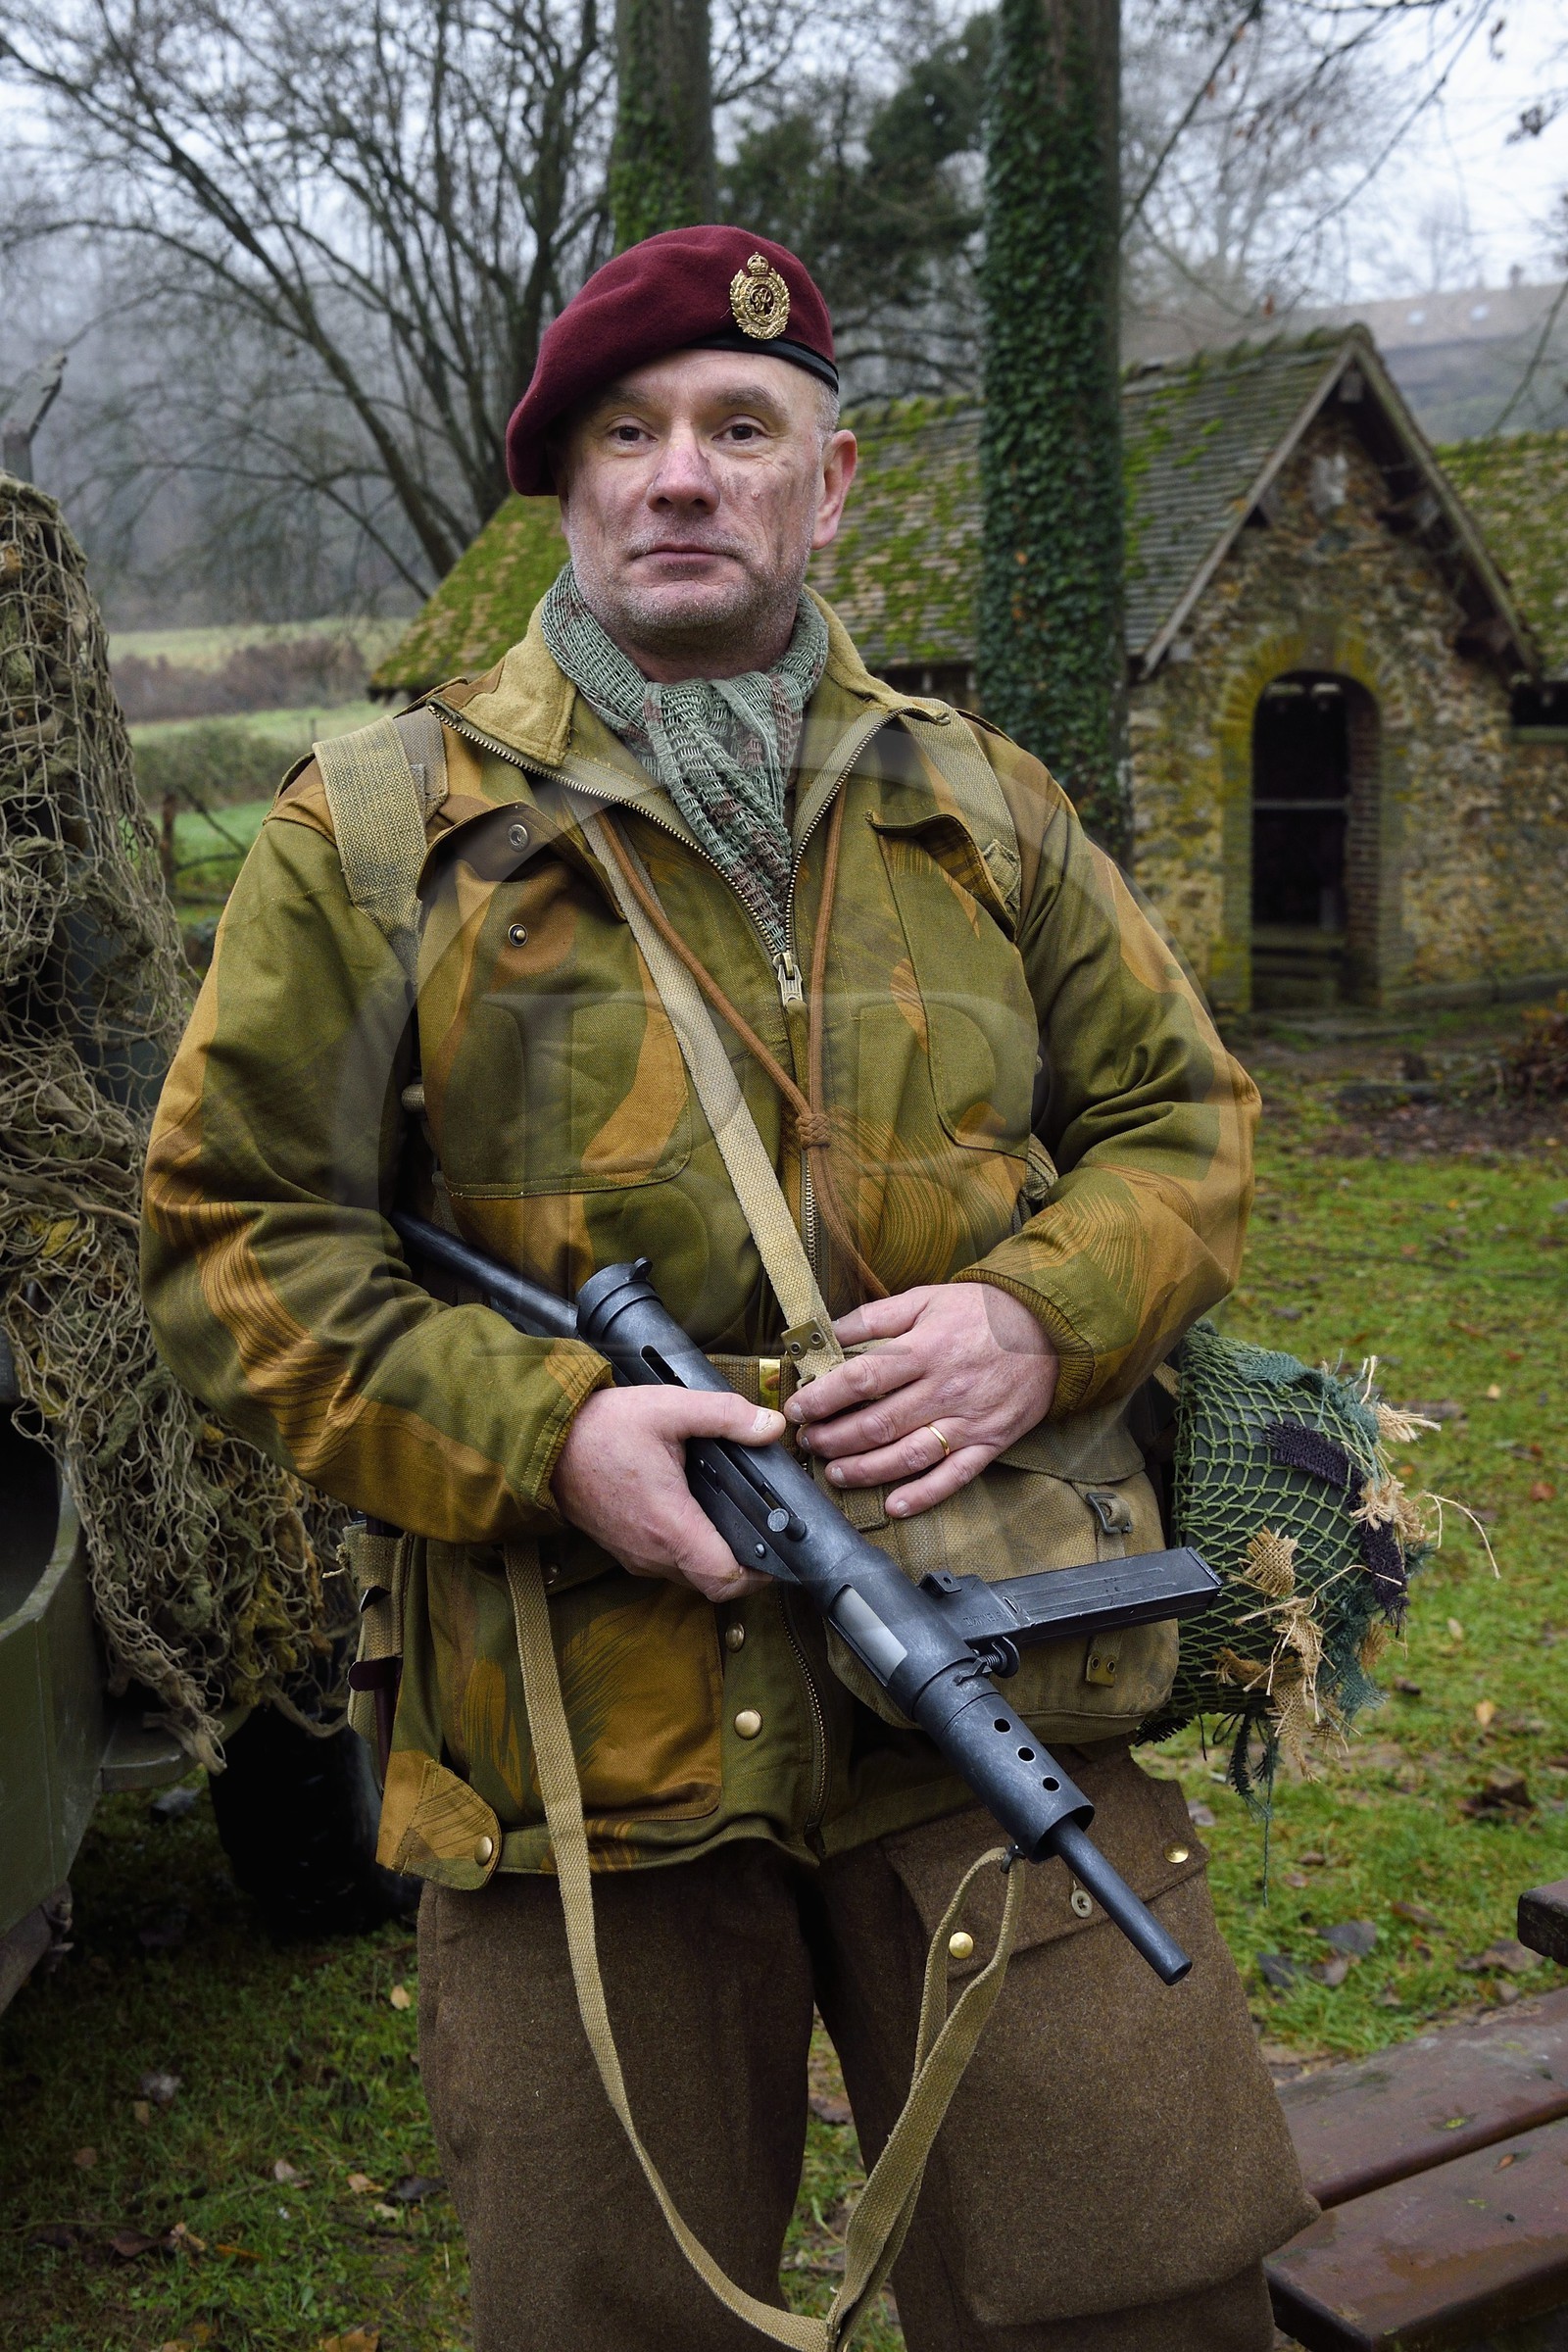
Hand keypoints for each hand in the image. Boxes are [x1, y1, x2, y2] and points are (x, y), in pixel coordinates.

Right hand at [552, 1386, 786, 1602]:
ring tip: (733, 1518)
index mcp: (670, 1525)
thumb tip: (771, 1426)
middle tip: (764, 1530)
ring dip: (714, 1555)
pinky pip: (666, 1563)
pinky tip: (695, 1513)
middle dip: (744, 1564)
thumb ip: (725, 1416)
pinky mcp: (623, 1549)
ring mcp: (635, 1555)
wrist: (546, 1440)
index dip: (761, 1573)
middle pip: (712, 1582)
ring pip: (689, 1574)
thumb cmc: (601, 1427)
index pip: (726, 1580)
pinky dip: (688, 1548)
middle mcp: (652, 1552)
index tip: (780, 1551)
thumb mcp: (669, 1408)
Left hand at [783, 1282, 1056, 1518]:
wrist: (1049, 1327)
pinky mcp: (989, 1442)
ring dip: (866, 1470)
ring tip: (835, 1472)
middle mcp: (944, 1389)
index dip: (824, 1397)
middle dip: (835, 1438)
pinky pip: (953, 1476)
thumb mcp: (926, 1298)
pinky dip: (923, 1496)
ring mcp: (968, 1420)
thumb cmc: (983, 1311)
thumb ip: (875, 1317)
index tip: (798, 1409)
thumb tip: (828, 1333)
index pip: (862, 1378)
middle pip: (878, 1423)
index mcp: (925, 1349)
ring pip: (908, 1456)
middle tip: (810, 1442)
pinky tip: (893, 1506)